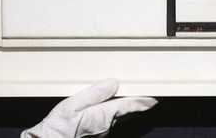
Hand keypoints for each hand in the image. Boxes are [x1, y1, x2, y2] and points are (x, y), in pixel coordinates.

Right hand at [21, 79, 156, 137]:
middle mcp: (107, 124)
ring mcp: (102, 130)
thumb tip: (113, 83)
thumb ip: (95, 93)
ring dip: (130, 107)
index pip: (129, 105)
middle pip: (128, 112)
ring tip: (138, 98)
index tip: (156, 96)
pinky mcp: (96, 131)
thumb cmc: (59, 124)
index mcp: (104, 115)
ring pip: (121, 116)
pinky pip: (112, 119)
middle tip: (151, 95)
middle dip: (140, 103)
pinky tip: (116, 107)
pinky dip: (118, 112)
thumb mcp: (74, 104)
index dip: (144, 100)